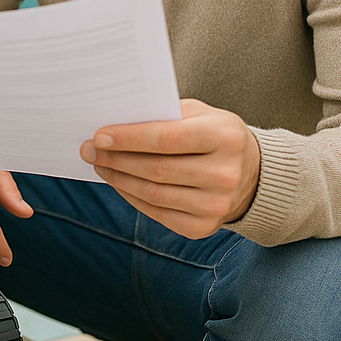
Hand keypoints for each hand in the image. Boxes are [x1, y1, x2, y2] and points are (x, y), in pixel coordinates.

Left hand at [80, 99, 259, 238]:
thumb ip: (163, 115)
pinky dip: (132, 197)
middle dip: (116, 159)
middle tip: (89, 150)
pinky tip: (118, 182)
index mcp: (224, 137)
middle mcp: (225, 174)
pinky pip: (158, 213)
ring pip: (154, 194)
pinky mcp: (204, 226)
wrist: (251, 173)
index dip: (129, 138)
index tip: (99, 136)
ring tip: (100, 164)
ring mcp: (217, 205)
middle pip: (157, 169)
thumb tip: (115, 122)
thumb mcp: (198, 114)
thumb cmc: (214, 135)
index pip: (167, 138)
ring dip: (119, 179)